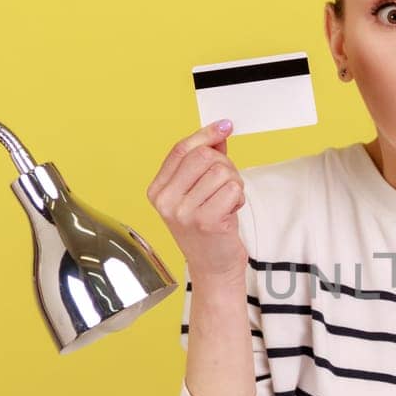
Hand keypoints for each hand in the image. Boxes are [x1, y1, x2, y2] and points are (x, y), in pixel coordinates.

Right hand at [146, 120, 247, 283]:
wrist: (213, 268)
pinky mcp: (207, 222)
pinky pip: (233, 189)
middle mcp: (166, 201)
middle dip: (224, 165)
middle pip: (203, 156)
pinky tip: (230, 212)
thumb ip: (204, 161)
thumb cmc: (207, 229)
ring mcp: (184, 212)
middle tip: (227, 185)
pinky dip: (239, 198)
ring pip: (222, 171)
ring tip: (227, 202)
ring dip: (234, 184)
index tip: (225, 126)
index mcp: (157, 190)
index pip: (181, 149)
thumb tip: (219, 131)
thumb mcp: (197, 192)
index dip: (206, 134)